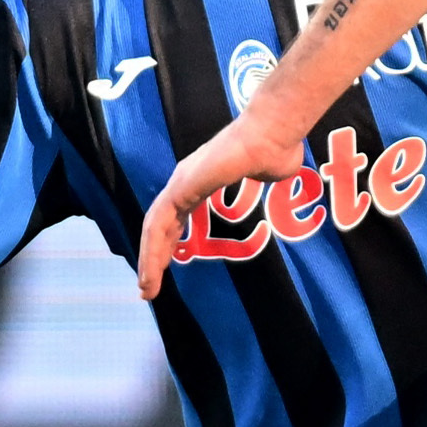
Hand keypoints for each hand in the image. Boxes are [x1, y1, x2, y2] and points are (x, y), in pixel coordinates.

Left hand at [134, 116, 307, 298]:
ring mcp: (181, 183)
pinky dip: (153, 252)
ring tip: (148, 290)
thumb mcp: (268, 173)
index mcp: (202, 179)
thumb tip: (278, 172)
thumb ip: (263, 178)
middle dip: (155, 256)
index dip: (170, 242)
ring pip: (154, 229)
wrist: (272, 136)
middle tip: (150, 287)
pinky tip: (153, 273)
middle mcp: (185, 181)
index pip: (176, 217)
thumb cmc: (277, 150)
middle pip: (161, 225)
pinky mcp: (181, 189)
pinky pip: (159, 225)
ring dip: (149, 261)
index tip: (170, 265)